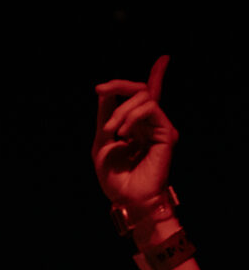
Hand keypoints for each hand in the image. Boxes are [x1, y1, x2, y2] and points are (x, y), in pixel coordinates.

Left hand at [92, 55, 178, 207]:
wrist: (127, 200)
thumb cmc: (114, 179)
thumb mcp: (101, 143)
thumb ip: (105, 116)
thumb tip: (105, 91)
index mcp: (136, 127)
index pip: (146, 96)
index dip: (147, 77)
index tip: (138, 70)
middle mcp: (150, 125)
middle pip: (141, 90)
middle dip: (119, 85)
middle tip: (101, 89)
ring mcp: (159, 128)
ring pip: (144, 97)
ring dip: (121, 109)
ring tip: (112, 130)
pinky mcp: (167, 133)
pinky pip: (151, 108)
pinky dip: (132, 115)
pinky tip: (122, 131)